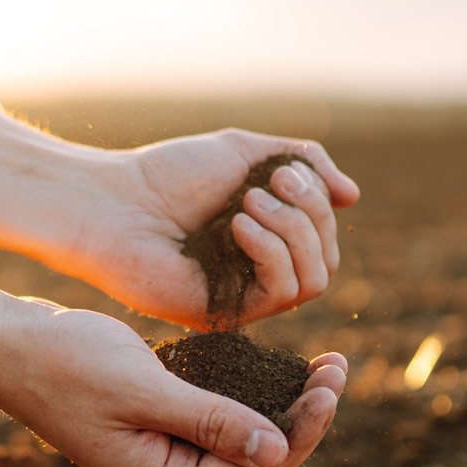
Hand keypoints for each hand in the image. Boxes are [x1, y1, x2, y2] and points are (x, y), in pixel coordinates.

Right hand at [0, 305, 347, 466]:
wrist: (6, 345)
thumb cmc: (65, 363)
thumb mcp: (143, 388)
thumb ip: (210, 420)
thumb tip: (278, 449)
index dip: (303, 432)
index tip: (330, 383)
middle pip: (257, 461)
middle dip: (303, 418)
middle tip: (337, 366)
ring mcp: (159, 451)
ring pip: (241, 439)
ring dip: (283, 405)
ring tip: (322, 365)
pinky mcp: (154, 423)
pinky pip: (216, 419)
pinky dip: (249, 395)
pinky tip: (274, 365)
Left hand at [74, 128, 359, 327]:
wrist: (113, 202)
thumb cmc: (169, 175)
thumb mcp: (247, 152)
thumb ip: (304, 163)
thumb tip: (352, 196)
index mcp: (266, 239)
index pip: (325, 235)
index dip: (317, 202)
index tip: (282, 171)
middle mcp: (260, 273)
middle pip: (327, 258)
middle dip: (309, 214)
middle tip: (268, 185)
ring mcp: (245, 297)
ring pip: (315, 280)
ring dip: (293, 232)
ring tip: (248, 204)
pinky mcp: (227, 315)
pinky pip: (283, 294)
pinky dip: (272, 253)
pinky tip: (238, 226)